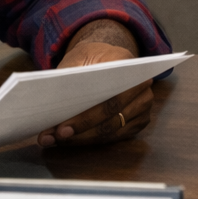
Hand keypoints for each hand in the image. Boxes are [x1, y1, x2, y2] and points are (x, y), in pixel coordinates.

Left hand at [38, 20, 150, 146]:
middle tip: (57, 137)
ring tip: (57, 141)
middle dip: (81, 130)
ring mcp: (143, 106)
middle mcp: (142, 86)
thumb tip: (54, 102)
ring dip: (83, 139)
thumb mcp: (78, 57)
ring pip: (112, 130)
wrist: (107, 58)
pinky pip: (115, 136)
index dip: (85, 116)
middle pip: (111, 116)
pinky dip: (92, 140)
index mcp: (127, 65)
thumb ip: (69, 76)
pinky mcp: (139, 121)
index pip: (108, 96)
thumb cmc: (90, 58)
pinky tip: (72, 140)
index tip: (61, 127)